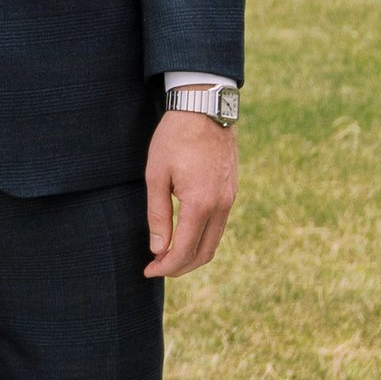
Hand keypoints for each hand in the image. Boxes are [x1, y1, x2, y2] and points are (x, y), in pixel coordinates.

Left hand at [145, 110, 236, 278]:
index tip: (148, 270)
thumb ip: (158, 216)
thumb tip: (158, 249)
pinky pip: (219, 225)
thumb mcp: (156, 176)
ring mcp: (230, 199)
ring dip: (192, 254)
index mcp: (201, 204)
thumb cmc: (174, 139)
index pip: (184, 251)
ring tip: (167, 255)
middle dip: (179, 267)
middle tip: (156, 267)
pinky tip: (184, 234)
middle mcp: (221, 206)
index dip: (165, 267)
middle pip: (204, 254)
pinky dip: (202, 238)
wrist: (204, 109)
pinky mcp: (232, 191)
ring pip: (214, 241)